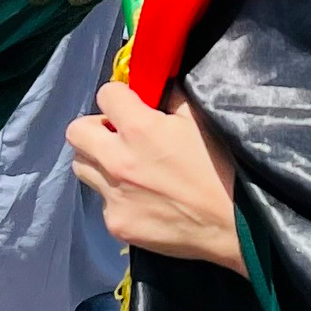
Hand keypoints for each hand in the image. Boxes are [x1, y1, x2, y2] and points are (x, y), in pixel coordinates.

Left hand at [68, 81, 245, 275]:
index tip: (132, 106)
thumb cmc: (222, 167)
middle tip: (118, 136)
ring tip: (126, 168)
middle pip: (76, 132)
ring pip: (82, 167)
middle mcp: (117, 160)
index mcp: (139, 128)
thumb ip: (171, 99)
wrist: (234, 224)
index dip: (120, 97)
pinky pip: (102, 202)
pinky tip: (143, 200)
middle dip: (95, 129)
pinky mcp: (116, 224)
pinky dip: (116, 196)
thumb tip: (157, 87)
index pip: (105, 94)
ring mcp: (113, 195)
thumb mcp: (200, 119)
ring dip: (98, 161)